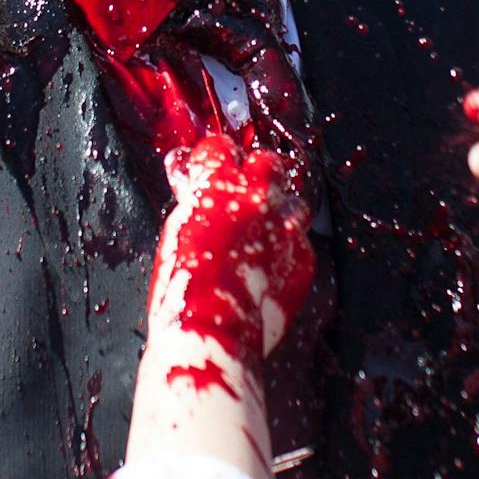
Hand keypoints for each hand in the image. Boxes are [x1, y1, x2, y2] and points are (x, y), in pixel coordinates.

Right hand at [150, 135, 314, 363]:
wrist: (213, 332)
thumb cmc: (183, 289)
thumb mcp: (175, 231)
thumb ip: (192, 199)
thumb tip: (189, 181)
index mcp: (217, 183)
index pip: (219, 146)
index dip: (212, 159)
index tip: (208, 169)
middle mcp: (257, 195)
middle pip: (266, 162)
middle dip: (254, 175)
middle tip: (240, 194)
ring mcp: (285, 226)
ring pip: (292, 200)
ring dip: (278, 211)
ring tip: (261, 232)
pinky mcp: (303, 257)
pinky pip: (299, 242)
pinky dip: (285, 250)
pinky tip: (269, 267)